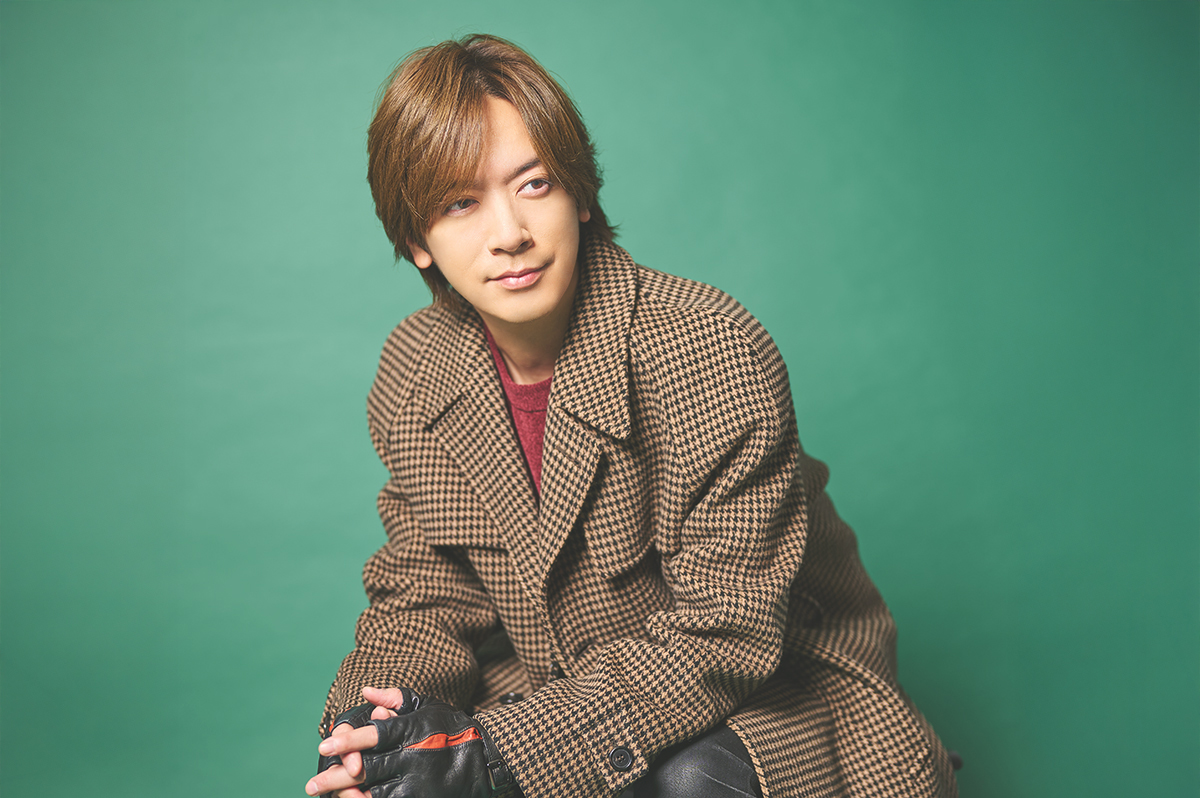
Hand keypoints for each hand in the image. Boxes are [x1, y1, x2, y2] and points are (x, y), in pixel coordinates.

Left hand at [310, 692, 511, 797]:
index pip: (376, 735)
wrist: (487, 761)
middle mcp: (414, 759)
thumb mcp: (429, 706)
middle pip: (368, 768)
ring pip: (374, 792)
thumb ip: (397, 698)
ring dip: (347, 794)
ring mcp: (418, 784)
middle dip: (336, 775)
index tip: (324, 745)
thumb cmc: (453, 730)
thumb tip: (366, 690)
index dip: (348, 740)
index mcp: (413, 732)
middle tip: (313, 783)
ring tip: (326, 795)